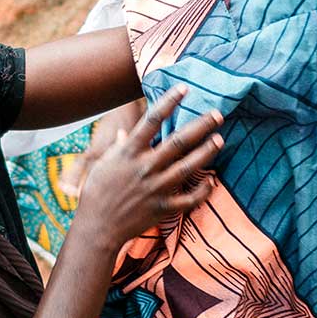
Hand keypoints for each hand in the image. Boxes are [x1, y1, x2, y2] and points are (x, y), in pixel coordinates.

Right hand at [72, 86, 222, 249]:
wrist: (97, 229)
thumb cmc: (96, 195)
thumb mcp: (102, 165)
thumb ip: (117, 148)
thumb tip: (124, 133)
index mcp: (128, 153)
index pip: (152, 120)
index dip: (169, 102)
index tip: (184, 88)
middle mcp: (145, 167)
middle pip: (178, 141)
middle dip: (200, 126)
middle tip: (218, 114)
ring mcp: (156, 188)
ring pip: (188, 166)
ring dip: (207, 152)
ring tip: (220, 139)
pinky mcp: (163, 209)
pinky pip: (189, 199)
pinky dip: (203, 190)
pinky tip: (211, 181)